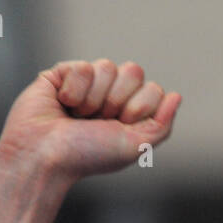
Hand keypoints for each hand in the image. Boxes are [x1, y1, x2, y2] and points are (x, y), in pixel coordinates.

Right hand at [0, 59, 180, 181]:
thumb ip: (161, 124)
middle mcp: (110, 95)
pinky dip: (75, 90)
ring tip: (78, 115)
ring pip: (108, 66)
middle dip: (118, 99)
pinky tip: (63, 104)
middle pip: (133, 71)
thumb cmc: (89, 156)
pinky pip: (84, 67)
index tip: (120, 127)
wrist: (45, 155)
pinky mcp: (62, 73)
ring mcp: (87, 83)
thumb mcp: (136, 146)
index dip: (139, 108)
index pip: (153, 90)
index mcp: (130, 112)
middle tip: (99, 120)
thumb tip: (177, 95)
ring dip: (95, 98)